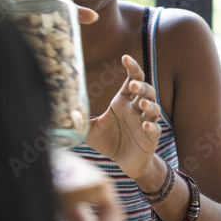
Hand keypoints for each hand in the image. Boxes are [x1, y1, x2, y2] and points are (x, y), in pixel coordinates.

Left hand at [86, 54, 161, 178]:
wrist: (126, 163)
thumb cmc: (110, 142)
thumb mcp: (91, 131)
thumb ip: (80, 122)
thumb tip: (64, 114)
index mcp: (124, 102)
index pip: (132, 79)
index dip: (131, 67)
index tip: (125, 57)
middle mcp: (137, 109)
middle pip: (146, 91)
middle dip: (142, 86)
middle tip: (133, 85)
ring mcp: (146, 122)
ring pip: (154, 108)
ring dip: (149, 104)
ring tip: (141, 103)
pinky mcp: (151, 138)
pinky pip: (155, 129)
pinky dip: (152, 127)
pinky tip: (146, 126)